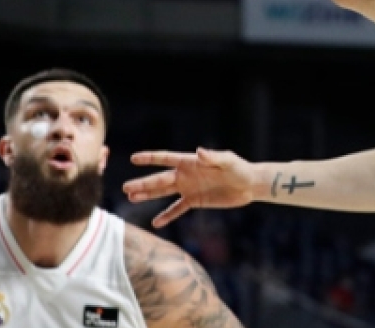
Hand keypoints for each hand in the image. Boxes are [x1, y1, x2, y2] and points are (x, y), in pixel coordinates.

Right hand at [123, 148, 257, 227]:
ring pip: (164, 193)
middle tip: (125, 188)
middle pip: (160, 179)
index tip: (134, 159)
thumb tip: (199, 151)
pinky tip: (156, 223)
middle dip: (143, 183)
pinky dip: (167, 215)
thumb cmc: (239, 168)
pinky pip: (177, 209)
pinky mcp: (195, 201)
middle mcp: (186, 175)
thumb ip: (213, 157)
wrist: (249, 185)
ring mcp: (188, 188)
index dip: (150, 158)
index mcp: (190, 162)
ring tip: (132, 199)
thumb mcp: (227, 162)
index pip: (166, 159)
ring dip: (148, 196)